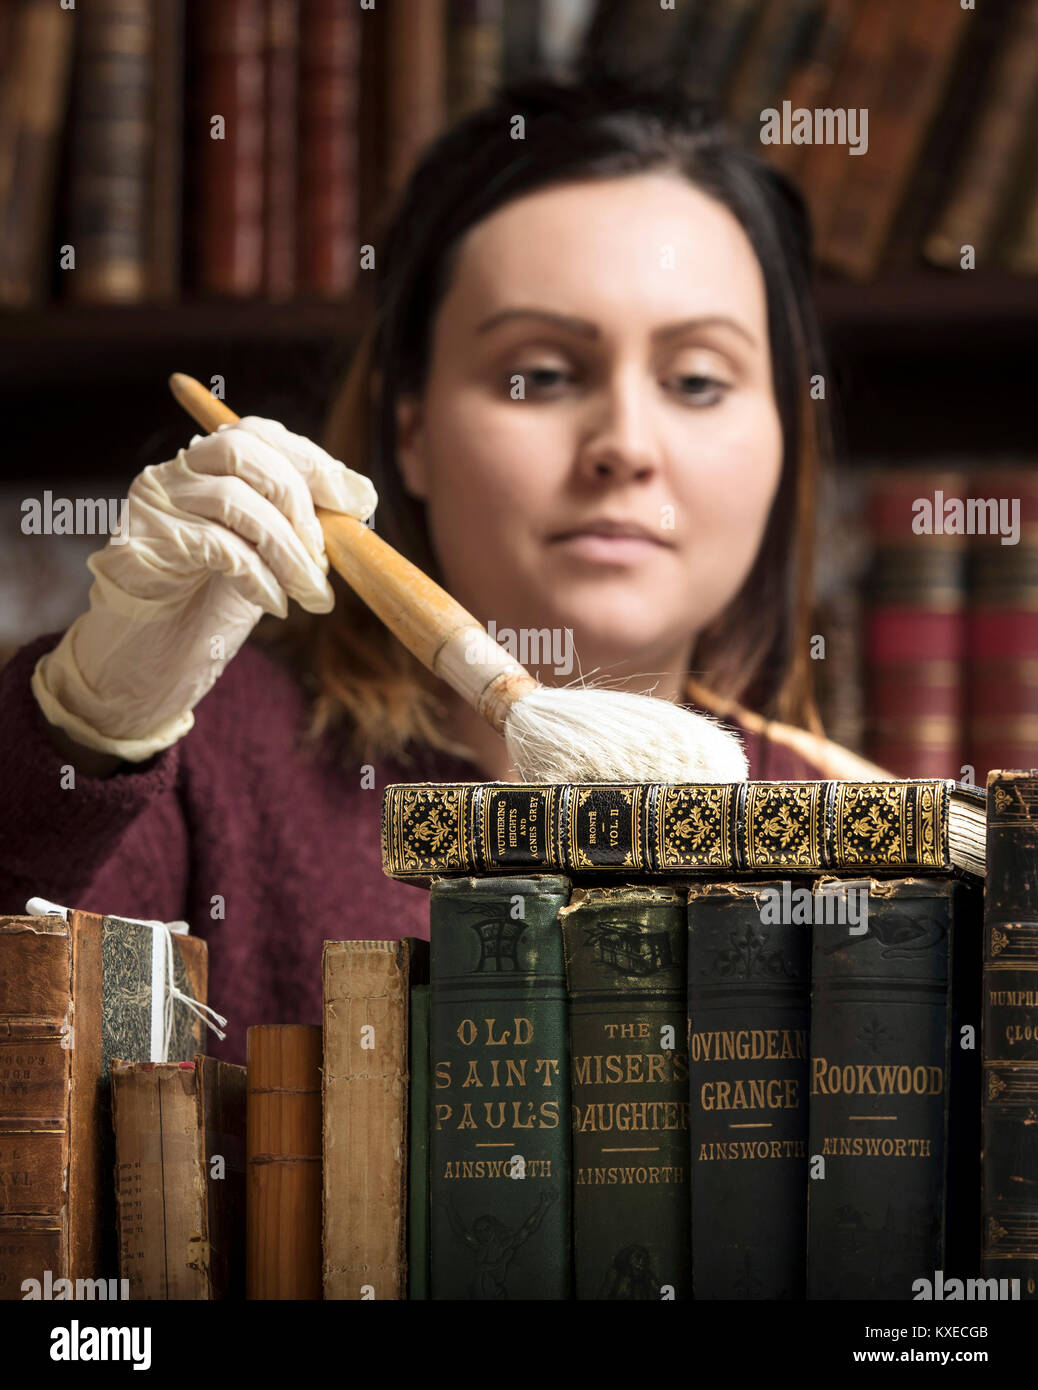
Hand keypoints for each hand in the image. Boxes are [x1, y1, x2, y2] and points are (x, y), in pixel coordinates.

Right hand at [32, 416, 375, 761]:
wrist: (149, 660)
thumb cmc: (209, 606)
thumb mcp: (267, 556)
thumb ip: (300, 524)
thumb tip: (360, 497)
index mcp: (207, 466)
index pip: (261, 434)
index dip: (315, 462)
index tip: (358, 502)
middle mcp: (175, 473)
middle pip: (246, 452)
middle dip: (301, 506)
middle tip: (326, 560)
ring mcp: (155, 503)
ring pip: (235, 500)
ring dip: (289, 551)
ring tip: (313, 594)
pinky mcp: (143, 542)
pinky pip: (219, 546)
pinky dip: (261, 576)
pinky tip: (275, 603)